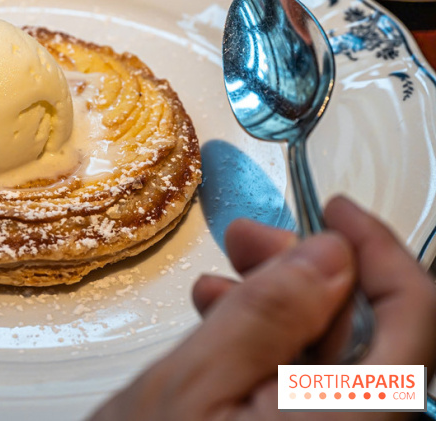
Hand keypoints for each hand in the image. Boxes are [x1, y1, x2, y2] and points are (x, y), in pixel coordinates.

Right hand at [90, 196, 435, 419]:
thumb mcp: (188, 388)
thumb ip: (264, 319)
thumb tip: (329, 254)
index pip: (416, 327)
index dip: (384, 256)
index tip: (338, 213)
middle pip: (373, 340)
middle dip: (311, 275)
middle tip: (249, 239)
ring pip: (334, 361)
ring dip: (282, 307)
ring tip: (219, 281)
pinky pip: (304, 386)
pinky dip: (267, 344)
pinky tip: (220, 323)